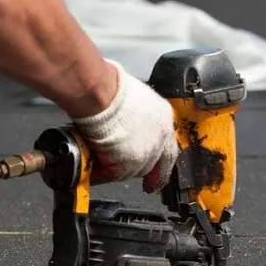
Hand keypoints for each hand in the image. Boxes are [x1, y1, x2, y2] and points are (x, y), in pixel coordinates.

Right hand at [71, 60, 178, 192]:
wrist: (101, 93)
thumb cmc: (112, 89)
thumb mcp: (136, 99)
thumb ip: (138, 118)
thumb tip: (129, 126)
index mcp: (163, 118)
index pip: (168, 149)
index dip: (160, 165)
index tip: (155, 176)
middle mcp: (160, 136)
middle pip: (152, 163)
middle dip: (136, 167)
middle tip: (122, 168)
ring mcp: (147, 150)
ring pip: (134, 170)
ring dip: (118, 169)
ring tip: (103, 163)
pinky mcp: (131, 161)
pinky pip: (117, 173)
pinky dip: (106, 172)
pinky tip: (97, 166)